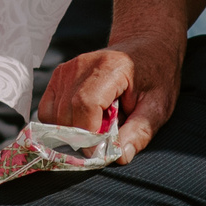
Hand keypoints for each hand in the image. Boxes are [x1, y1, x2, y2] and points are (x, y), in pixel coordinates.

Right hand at [38, 33, 182, 159]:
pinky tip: (81, 124)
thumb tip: (119, 157)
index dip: (88, 134)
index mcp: (110, 68)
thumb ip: (140, 131)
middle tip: (100, 146)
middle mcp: (81, 65)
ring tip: (94, 131)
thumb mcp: (158, 106)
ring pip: (53, 114)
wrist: (146, 47)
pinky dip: (59, 124)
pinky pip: (47, 110)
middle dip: (80, 138)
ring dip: (69, 133)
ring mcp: (66, 70)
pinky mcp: (58, 76)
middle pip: (66, 112)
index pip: (85, 104)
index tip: (98, 152)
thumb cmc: (154, 76)